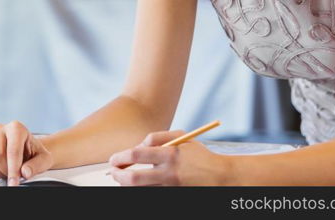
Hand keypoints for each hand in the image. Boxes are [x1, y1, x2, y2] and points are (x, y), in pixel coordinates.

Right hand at [0, 121, 52, 185]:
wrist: (25, 149)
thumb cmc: (34, 152)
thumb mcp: (43, 158)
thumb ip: (37, 165)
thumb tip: (25, 172)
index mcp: (16, 128)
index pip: (12, 150)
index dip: (13, 169)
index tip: (14, 183)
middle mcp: (0, 129)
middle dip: (5, 171)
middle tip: (14, 177)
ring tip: (8, 171)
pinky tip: (0, 170)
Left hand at [107, 130, 229, 185]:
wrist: (221, 177)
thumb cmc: (199, 155)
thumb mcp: (182, 137)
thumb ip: (158, 137)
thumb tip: (138, 146)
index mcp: (170, 154)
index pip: (136, 155)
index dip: (120, 157)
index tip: (113, 159)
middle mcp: (169, 173)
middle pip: (133, 179)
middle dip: (117, 176)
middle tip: (112, 173)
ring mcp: (171, 188)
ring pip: (140, 190)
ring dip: (127, 185)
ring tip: (122, 179)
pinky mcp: (173, 196)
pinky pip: (151, 194)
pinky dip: (142, 189)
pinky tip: (139, 184)